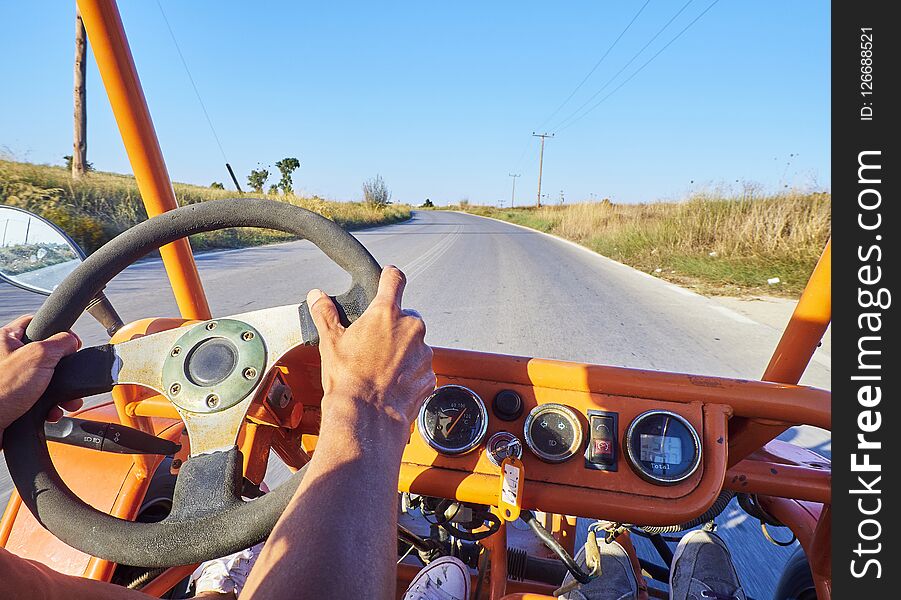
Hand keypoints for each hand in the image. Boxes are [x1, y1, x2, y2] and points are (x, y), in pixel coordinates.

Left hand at [0, 315, 82, 448]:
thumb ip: (60, 342)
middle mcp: (8, 359)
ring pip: (47, 380)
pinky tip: (50, 411)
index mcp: (7, 340)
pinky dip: (51, 406)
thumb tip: (72, 341)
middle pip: (46, 354)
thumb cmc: (0, 392)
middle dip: (63, 370)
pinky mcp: (15, 400)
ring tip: (63, 401)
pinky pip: (41, 399)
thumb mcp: (38, 357)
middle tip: (66, 376)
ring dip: (60, 393)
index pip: (35, 323)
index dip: (57, 330)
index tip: (70, 342)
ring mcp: (11, 380)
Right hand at [307, 266, 434, 433]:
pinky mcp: (429, 375)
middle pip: (405, 316)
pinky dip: (409, 372)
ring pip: (414, 343)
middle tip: (374, 344)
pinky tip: (391, 384)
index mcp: (386, 313)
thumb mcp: (330, 342)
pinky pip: (420, 367)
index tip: (388, 277)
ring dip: (402, 351)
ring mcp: (424, 352)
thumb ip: (325, 314)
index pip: (394, 280)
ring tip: (381, 369)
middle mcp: (411, 328)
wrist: (367, 417)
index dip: (390, 276)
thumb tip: (317, 296)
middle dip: (393, 326)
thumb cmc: (348, 380)